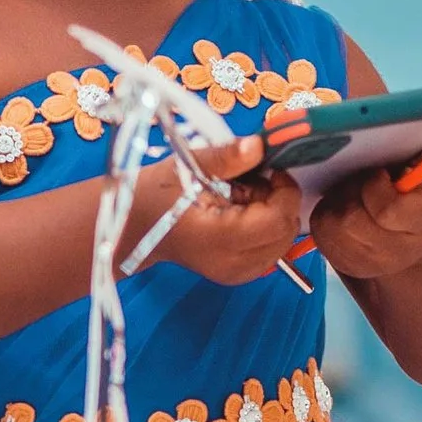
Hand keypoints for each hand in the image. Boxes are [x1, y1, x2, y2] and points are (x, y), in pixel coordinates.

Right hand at [138, 137, 308, 288]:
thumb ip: (227, 156)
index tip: (271, 170)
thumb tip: (259, 146)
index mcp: (219, 238)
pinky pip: (271, 250)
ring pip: (283, 242)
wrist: (136, 226)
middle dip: (279, 202)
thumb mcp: (188, 165)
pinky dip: (266, 230)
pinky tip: (241, 217)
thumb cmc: (157, 193)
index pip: (277, 220)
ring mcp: (236, 274)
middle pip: (285, 232)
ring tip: (243, 200)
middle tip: (252, 184)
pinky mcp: (238, 275)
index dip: (284, 191)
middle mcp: (232, 264)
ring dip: (273, 216)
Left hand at [310, 161, 421, 287]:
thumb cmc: (420, 189)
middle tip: (358, 177)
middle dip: (350, 191)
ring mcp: (370, 261)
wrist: (415, 233)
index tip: (377, 171)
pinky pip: (321, 232)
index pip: (387, 211)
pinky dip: (325, 213)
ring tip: (350, 189)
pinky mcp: (345, 263)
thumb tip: (415, 116)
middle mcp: (398, 250)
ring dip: (335, 201)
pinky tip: (340, 204)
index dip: (374, 186)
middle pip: (352, 219)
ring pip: (333, 225)